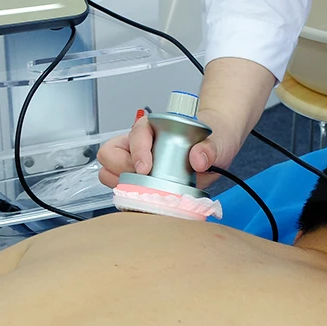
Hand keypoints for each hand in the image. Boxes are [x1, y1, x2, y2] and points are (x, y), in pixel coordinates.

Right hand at [96, 109, 242, 190]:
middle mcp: (139, 143)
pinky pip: (121, 188)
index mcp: (154, 126)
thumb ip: (209, 148)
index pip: (135, 134)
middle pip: (111, 154)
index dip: (138, 152)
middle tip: (144, 181)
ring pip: (109, 172)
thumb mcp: (217, 140)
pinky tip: (146, 199)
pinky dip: (128, 196)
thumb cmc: (212, 138)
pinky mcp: (138, 179)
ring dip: (122, 184)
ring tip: (144, 190)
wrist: (215, 150)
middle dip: (123, 170)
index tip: (145, 168)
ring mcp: (135, 162)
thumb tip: (198, 159)